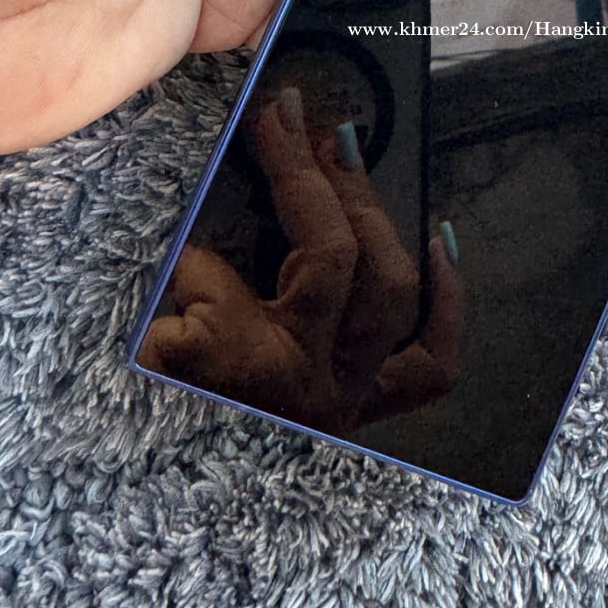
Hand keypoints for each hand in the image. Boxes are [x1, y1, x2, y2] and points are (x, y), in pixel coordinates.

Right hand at [136, 88, 463, 434]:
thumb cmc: (161, 393)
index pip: (302, 243)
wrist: (170, 494)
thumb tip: (254, 183)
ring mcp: (354, 402)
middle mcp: (318, 387)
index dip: (291, 167)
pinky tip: (438, 241)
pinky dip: (447, 300)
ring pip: (395, 293)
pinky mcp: (376, 411)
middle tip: (307, 126)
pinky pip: (435, 361)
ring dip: (373, 215)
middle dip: (328, 178)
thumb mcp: (160, 326)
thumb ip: (201, 268)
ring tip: (346, 162)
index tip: (275, 114)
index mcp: (256, 366)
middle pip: (349, 256)